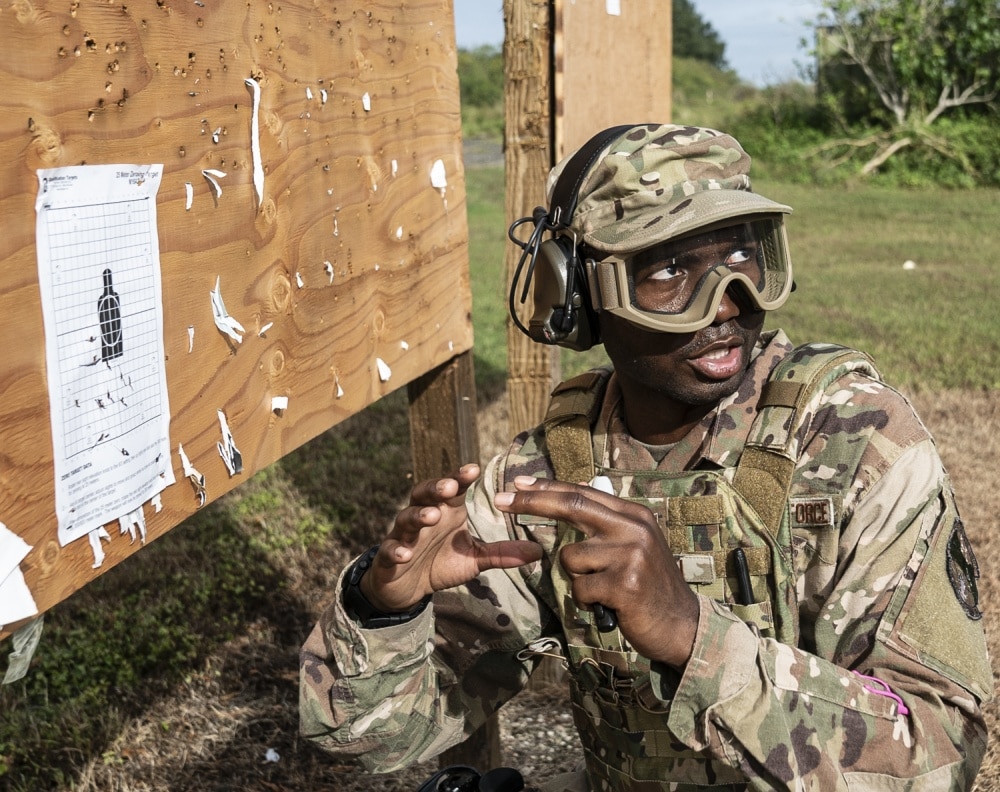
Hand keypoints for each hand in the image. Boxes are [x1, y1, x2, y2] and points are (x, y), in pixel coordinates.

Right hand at [360, 464, 542, 612]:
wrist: (405, 587)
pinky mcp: (389, 558)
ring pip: (407, 518)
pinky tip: (405, 553)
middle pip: (425, 494)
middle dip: (436, 488)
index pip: (452, 488)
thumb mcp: (474, 559)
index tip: (474, 469)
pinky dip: (396, 550)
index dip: (460, 477)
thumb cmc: (440, 563)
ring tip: (431, 516)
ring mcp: (404, 536)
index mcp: (445, 512)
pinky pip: (390, 551)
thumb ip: (500, 552)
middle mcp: (423, 518)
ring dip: (418, 515)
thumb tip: (537, 552)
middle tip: (450, 487)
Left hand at [494, 476, 698, 666]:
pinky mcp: (624, 585)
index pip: (583, 494)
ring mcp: (631, 556)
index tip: (519, 483)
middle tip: (500, 500)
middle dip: (531, 503)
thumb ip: (606, 522)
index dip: (548, 488)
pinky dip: (587, 601)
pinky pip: (580, 589)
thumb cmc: (649, 586)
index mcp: (634, 515)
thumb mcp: (635, 544)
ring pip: (571, 558)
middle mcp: (634, 529)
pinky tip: (609, 604)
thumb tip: (569, 493)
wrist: (682, 625)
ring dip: (578, 578)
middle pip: (573, 508)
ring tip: (604, 588)